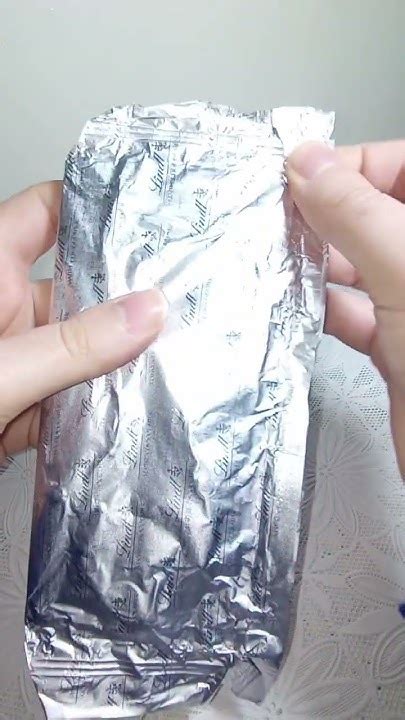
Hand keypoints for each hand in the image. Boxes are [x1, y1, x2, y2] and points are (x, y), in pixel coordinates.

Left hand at [0, 182, 165, 463]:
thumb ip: (73, 346)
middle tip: (186, 297)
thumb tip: (147, 312)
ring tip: (178, 354)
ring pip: (81, 348)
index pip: (46, 212)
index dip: (94, 205)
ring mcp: (17, 359)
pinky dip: (98, 406)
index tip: (152, 214)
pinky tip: (138, 408)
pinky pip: (71, 395)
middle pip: (78, 287)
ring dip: (118, 359)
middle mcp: (5, 308)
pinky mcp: (22, 405)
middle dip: (126, 297)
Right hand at [287, 140, 404, 475]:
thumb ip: (358, 213)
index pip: (402, 165)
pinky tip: (289, 305)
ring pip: (361, 265)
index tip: (296, 176)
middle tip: (273, 217)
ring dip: (317, 263)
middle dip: (325, 214)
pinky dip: (321, 309)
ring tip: (271, 257)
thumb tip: (308, 160)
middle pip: (377, 213)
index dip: (351, 165)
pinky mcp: (401, 350)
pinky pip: (355, 315)